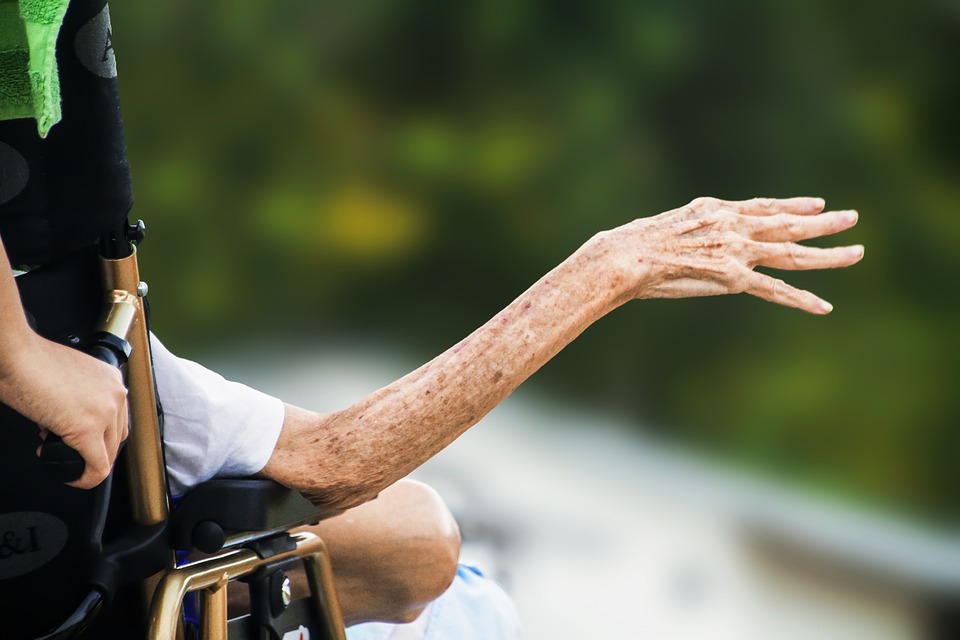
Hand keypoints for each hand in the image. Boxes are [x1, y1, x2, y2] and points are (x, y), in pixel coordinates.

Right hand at [0, 333, 128, 488]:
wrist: (16, 356)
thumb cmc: (30, 363)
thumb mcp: (67, 379)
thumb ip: (77, 398)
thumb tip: (67, 421)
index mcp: (111, 379)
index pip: (117, 418)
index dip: (97, 434)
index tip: (76, 439)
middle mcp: (115, 393)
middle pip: (115, 437)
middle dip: (93, 450)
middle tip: (70, 452)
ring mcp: (105, 411)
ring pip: (107, 454)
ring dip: (87, 463)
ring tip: (62, 458)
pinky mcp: (88, 429)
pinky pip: (97, 467)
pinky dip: (85, 478)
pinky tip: (72, 478)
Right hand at [600, 196, 862, 313]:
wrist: (627, 256)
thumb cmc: (632, 245)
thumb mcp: (665, 227)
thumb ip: (688, 231)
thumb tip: (683, 241)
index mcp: (715, 211)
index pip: (763, 206)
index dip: (791, 204)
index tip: (815, 202)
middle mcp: (733, 226)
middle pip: (787, 224)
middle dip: (822, 222)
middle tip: (852, 218)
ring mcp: (737, 252)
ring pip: (792, 253)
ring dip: (828, 255)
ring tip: (857, 253)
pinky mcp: (734, 278)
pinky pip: (775, 291)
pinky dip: (801, 299)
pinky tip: (824, 307)